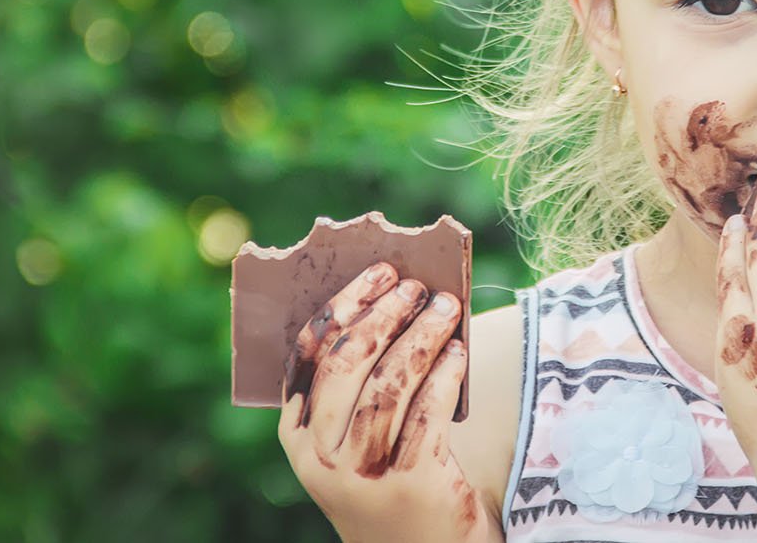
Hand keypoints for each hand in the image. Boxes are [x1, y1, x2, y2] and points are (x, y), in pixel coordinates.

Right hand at [277, 263, 497, 542]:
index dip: (347, 305)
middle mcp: (321, 455)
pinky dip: (445, 374)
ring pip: (389, 384)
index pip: (310, 354)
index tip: (381, 272)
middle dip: (385, 314)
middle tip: (417, 287)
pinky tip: (459, 353)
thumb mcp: (353, 439)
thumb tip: (395, 301)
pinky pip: (427, 412)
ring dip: (421, 337)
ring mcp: (362, 473)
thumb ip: (357, 386)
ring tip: (446, 310)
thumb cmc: (389, 478)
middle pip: (348, 363)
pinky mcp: (409, 483)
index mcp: (296, 435)